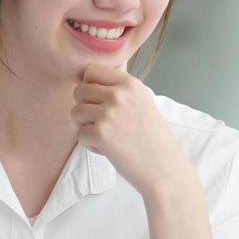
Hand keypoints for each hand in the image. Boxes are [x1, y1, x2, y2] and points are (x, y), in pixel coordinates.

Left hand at [72, 64, 193, 199]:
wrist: (163, 168)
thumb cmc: (152, 138)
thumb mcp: (143, 102)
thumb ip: (120, 88)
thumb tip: (91, 76)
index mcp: (130, 84)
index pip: (91, 70)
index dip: (90, 86)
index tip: (100, 101)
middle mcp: (119, 94)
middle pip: (79, 91)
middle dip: (85, 108)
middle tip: (104, 123)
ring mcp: (109, 113)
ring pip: (75, 112)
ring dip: (85, 126)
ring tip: (107, 135)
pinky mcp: (100, 133)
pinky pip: (79, 134)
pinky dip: (90, 145)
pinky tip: (108, 149)